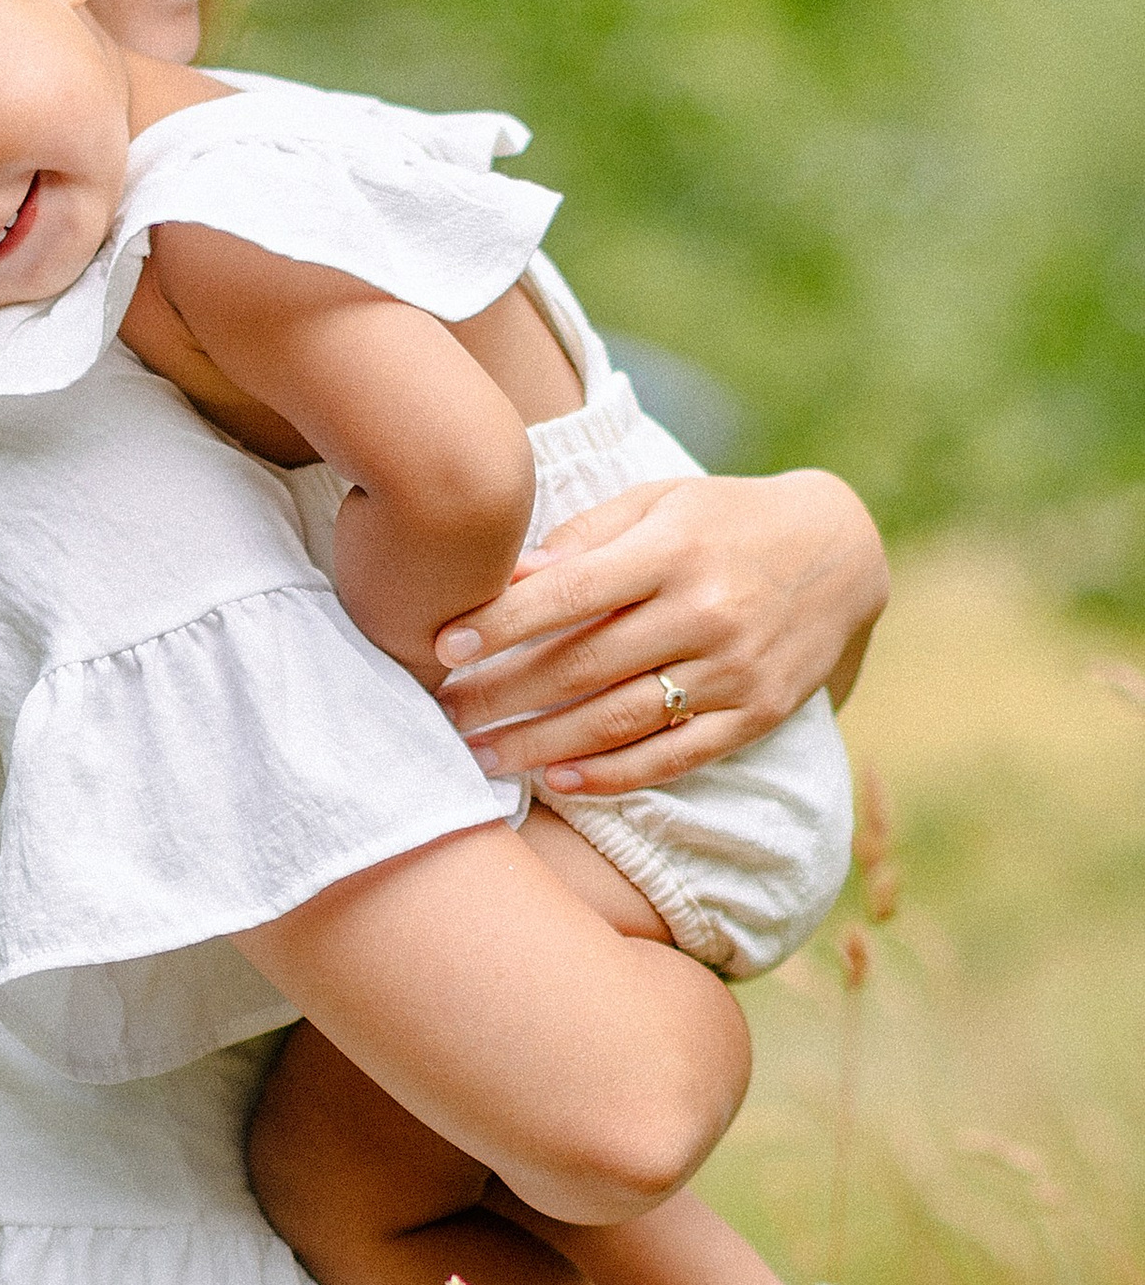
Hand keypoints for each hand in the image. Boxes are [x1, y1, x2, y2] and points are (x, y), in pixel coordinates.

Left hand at [430, 469, 887, 795]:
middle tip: (442, 714)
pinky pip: (674, 755)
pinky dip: (613, 774)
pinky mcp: (755, 714)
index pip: (572, 592)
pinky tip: (558, 781)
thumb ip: (586, 538)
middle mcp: (707, 611)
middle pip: (584, 666)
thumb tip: (507, 576)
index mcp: (676, 548)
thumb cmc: (724, 520)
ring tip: (480, 757)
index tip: (444, 643)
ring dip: (541, 746)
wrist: (842, 550)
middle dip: (503, 695)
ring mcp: (735, 668)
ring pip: (620, 720)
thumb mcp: (661, 502)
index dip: (503, 623)